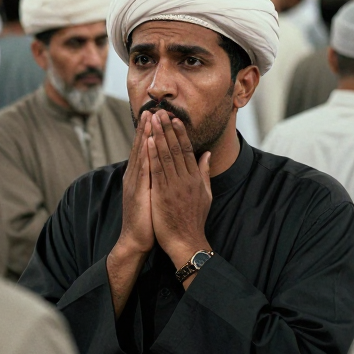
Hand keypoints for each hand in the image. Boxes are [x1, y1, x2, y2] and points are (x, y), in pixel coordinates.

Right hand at [118, 111, 153, 255]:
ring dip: (145, 136)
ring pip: (141, 155)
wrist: (136, 240)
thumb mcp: (154, 193)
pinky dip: (145, 155)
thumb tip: (165, 166)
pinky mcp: (138, 192)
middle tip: (151, 109)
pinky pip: (142, 170)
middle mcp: (134, 176)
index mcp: (140, 176)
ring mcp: (134, 183)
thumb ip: (158, 178)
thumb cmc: (147, 219)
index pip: (146, 150)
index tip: (156, 116)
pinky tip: (148, 144)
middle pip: (141, 147)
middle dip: (146, 128)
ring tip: (149, 119)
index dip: (150, 133)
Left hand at [148, 110, 211, 268]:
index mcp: (195, 178)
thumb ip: (205, 173)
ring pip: (165, 156)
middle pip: (175, 149)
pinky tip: (147, 142)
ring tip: (153, 121)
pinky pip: (156, 170)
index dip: (180, 133)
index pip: (186, 150)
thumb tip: (206, 154)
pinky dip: (151, 155)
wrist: (186, 241)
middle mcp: (185, 179)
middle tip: (161, 112)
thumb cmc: (194, 219)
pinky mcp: (162, 194)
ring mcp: (173, 186)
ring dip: (158, 136)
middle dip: (167, 129)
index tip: (174, 118)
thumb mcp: (206, 194)